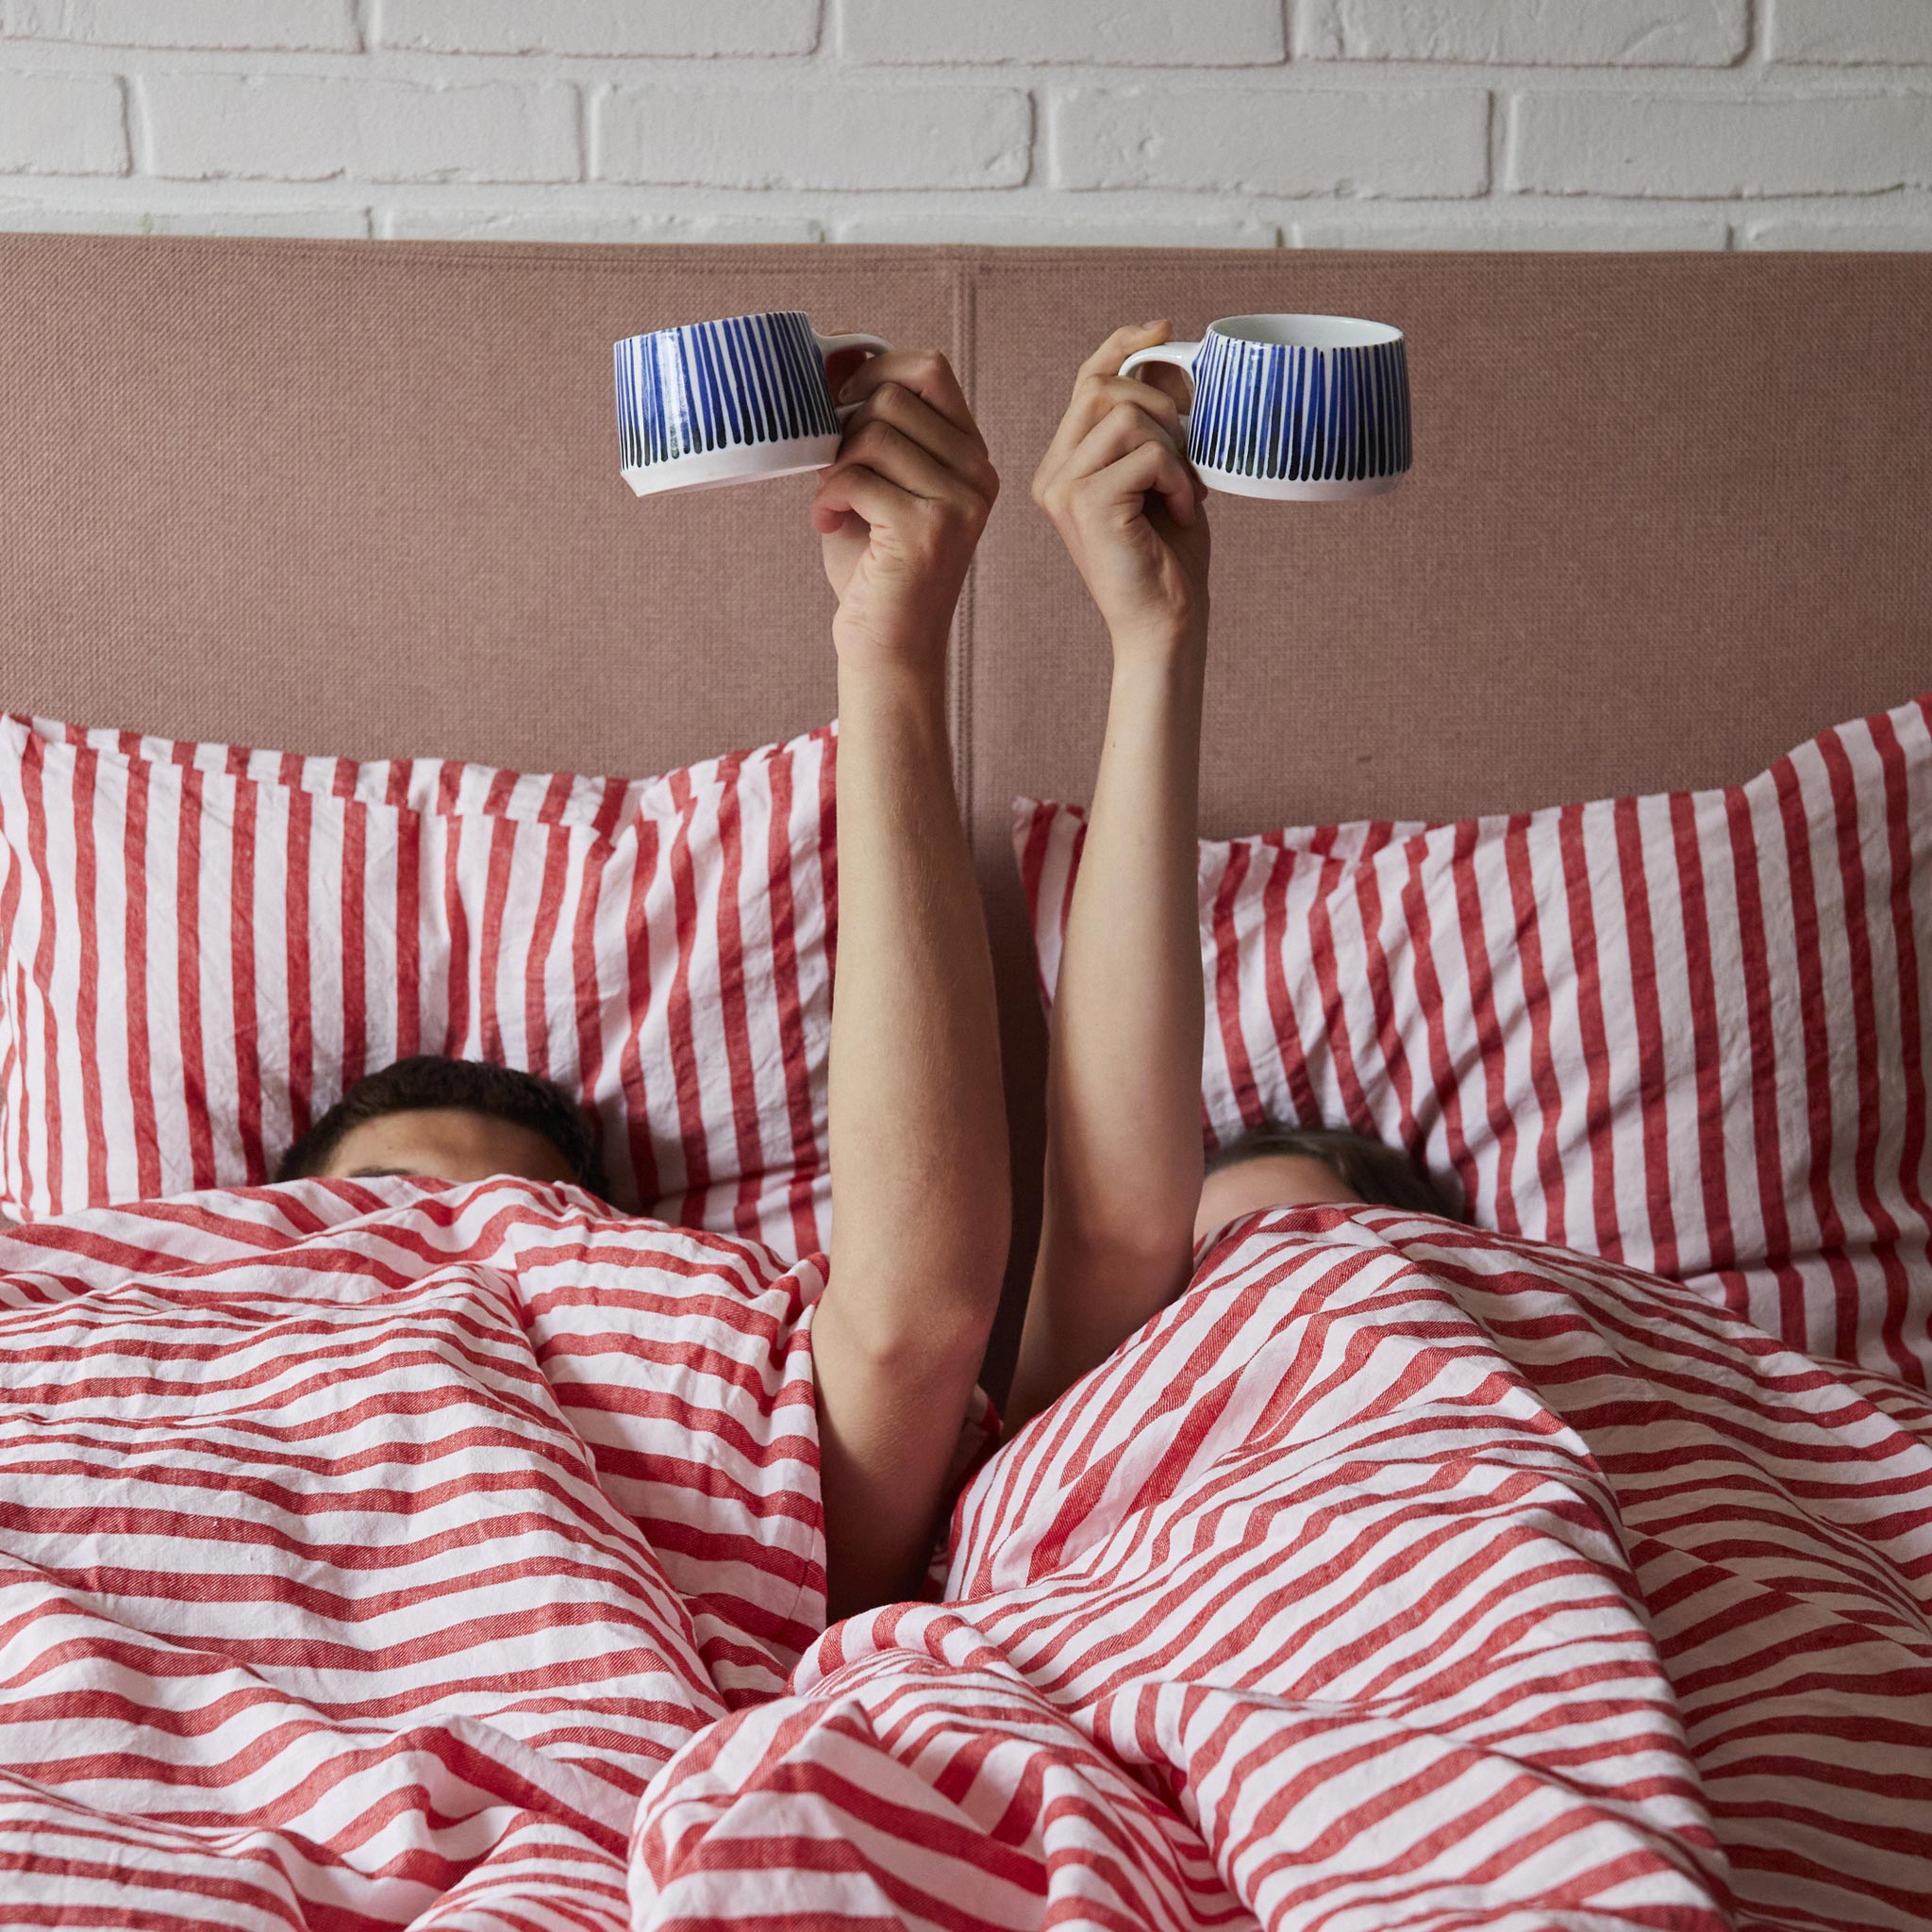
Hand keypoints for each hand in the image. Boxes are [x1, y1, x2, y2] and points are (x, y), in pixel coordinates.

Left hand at [810, 347, 998, 673]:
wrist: (887, 646)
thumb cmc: (874, 567)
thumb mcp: (876, 481)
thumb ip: (869, 425)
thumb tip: (838, 351)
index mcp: (971, 453)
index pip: (930, 368)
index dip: (875, 370)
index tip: (839, 405)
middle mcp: (978, 473)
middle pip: (894, 395)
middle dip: (845, 426)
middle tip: (831, 469)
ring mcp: (960, 501)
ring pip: (874, 433)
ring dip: (835, 466)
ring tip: (831, 504)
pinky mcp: (929, 530)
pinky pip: (857, 476)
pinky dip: (827, 497)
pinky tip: (827, 523)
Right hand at [1030, 320, 1209, 659]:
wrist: (1164, 625)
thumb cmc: (1167, 558)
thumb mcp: (1164, 474)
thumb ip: (1154, 422)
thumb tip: (1164, 351)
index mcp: (1066, 463)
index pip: (1088, 379)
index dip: (1123, 343)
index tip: (1164, 328)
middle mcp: (1053, 472)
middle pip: (1106, 387)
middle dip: (1165, 408)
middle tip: (1188, 459)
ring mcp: (1063, 487)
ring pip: (1129, 416)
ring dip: (1175, 450)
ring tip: (1183, 493)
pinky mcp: (1086, 503)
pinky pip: (1146, 453)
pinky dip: (1179, 478)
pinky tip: (1183, 511)